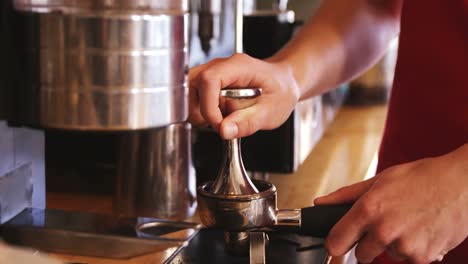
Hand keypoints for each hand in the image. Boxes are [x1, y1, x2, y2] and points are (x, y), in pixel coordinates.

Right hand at [188, 53, 299, 138]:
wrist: (283, 83)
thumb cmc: (280, 91)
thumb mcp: (271, 111)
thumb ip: (248, 121)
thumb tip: (224, 131)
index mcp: (238, 66)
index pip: (208, 80)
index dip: (208, 106)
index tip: (218, 124)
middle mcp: (221, 66)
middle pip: (191, 84)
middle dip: (199, 110)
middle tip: (219, 122)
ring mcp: (212, 73)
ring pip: (188, 92)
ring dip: (198, 112)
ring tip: (221, 119)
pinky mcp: (208, 83)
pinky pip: (192, 97)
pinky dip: (200, 111)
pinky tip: (218, 116)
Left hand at [314, 144, 467, 263]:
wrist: (462, 183)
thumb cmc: (422, 177)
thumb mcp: (380, 180)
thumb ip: (346, 195)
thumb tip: (321, 203)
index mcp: (368, 209)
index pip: (336, 243)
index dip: (335, 243)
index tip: (338, 242)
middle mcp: (384, 231)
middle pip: (361, 255)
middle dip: (367, 244)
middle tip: (383, 226)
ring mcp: (405, 246)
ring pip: (387, 256)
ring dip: (393, 245)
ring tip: (407, 222)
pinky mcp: (424, 258)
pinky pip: (408, 260)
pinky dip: (412, 250)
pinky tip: (420, 231)